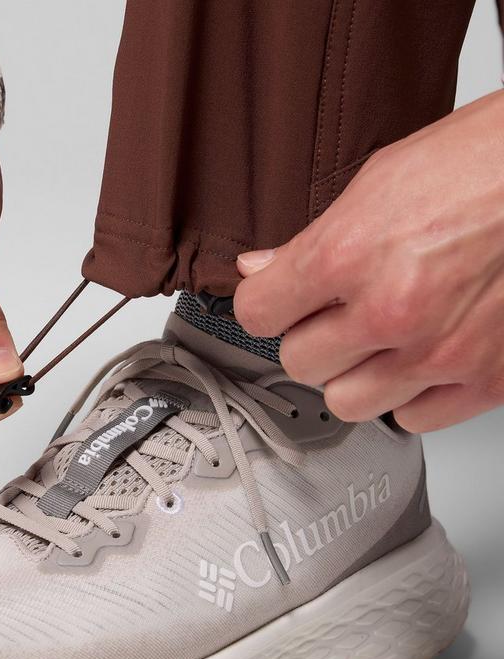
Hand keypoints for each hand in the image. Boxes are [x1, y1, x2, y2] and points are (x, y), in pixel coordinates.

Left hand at [234, 90, 503, 431]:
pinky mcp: (485, 379)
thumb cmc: (484, 162)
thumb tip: (262, 270)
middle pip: (298, 362)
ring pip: (346, 401)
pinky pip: (412, 418)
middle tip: (336, 314)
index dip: (265, 304)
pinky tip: (419, 360)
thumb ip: (312, 240)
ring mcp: (437, 353)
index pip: (257, 313)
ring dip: (354, 373)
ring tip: (378, 340)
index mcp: (350, 254)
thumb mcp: (380, 180)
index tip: (277, 301)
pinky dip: (409, 395)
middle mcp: (389, 312)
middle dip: (310, 337)